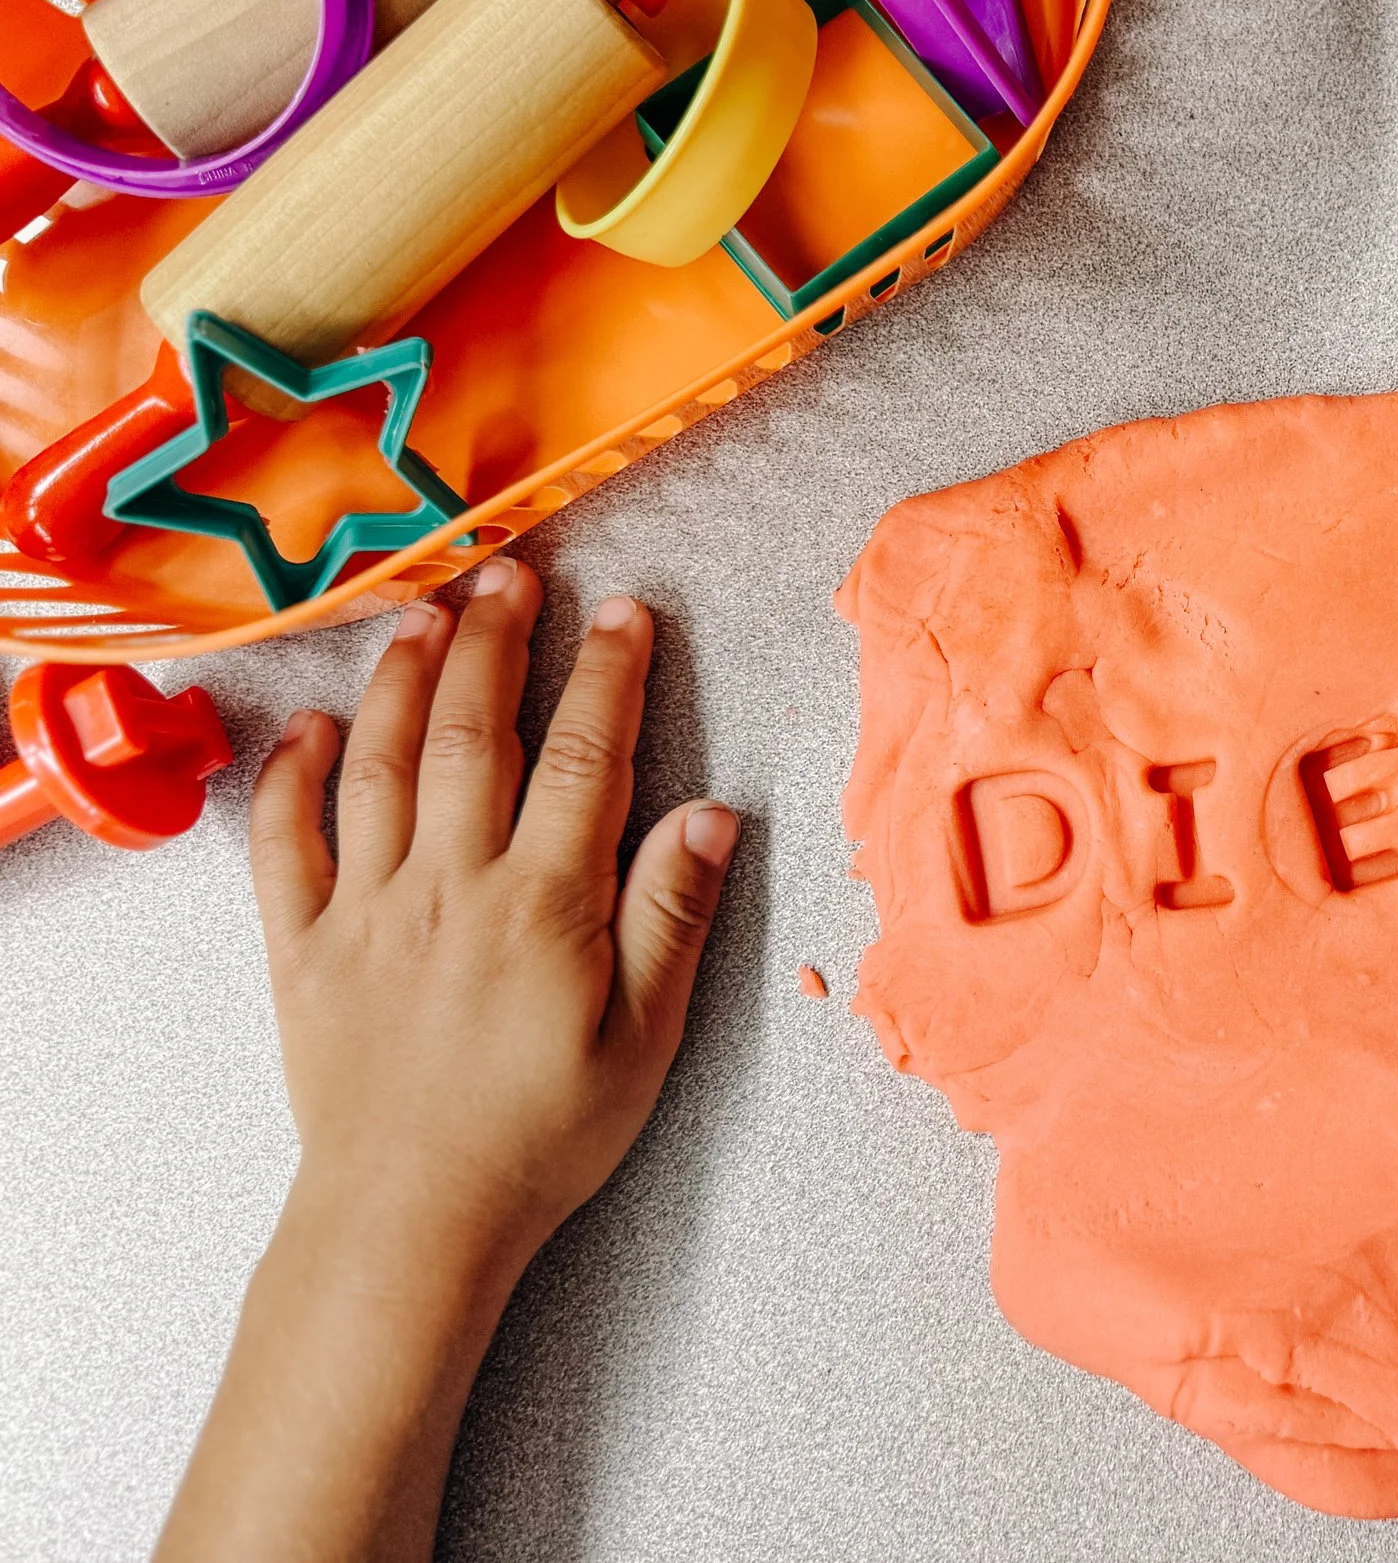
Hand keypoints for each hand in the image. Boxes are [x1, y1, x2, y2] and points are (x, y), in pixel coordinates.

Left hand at [158, 563, 736, 1562]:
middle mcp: (449, 886)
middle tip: (513, 576)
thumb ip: (673, 919)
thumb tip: (713, 816)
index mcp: (542, 904)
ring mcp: (367, 911)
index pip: (583, 759)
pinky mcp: (304, 948)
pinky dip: (295, 777)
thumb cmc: (542, 1136)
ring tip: (427, 615)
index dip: (608, 675)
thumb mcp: (645, 1039)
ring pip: (381, 766)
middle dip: (498, 644)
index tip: (625, 612)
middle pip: (474, 735)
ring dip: (406, 681)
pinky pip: (287, 844)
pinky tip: (315, 728)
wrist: (413, 1220)